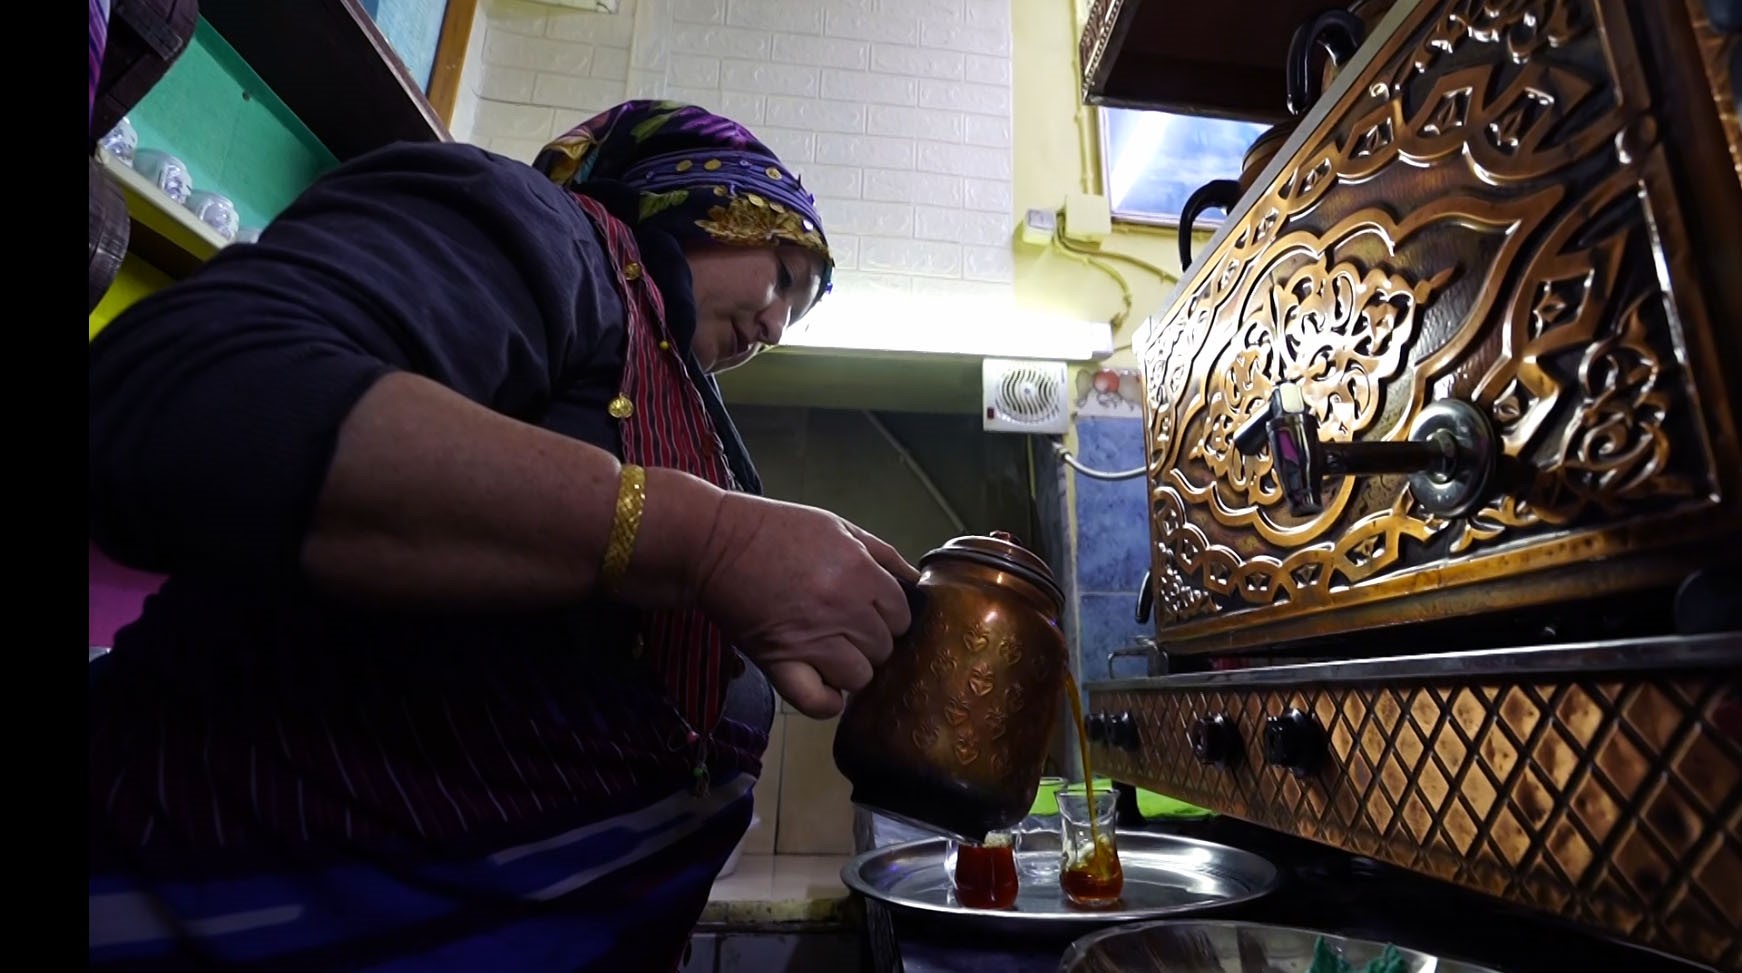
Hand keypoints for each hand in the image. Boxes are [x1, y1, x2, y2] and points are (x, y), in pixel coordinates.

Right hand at [692, 494, 919, 718]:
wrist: (714, 544)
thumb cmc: (776, 530)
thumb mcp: (837, 526)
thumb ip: (882, 554)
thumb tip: (916, 583)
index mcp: (860, 572)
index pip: (902, 616)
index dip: (889, 615)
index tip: (869, 611)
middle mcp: (843, 609)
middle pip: (884, 649)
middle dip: (870, 641)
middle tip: (844, 628)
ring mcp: (812, 640)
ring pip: (860, 678)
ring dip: (850, 669)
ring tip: (830, 653)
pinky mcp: (780, 662)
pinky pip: (820, 704)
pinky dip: (826, 701)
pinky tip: (822, 684)